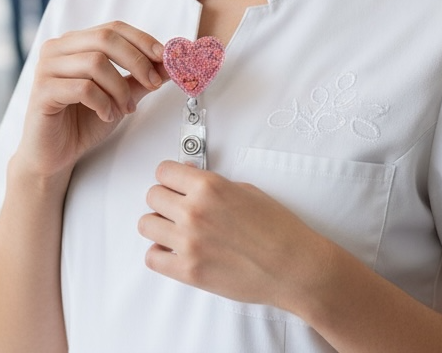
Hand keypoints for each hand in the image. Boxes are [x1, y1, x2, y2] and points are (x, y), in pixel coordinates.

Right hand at [15, 22, 166, 179]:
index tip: (165, 58)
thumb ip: (140, 78)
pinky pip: (82, 88)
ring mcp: (46, 68)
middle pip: (105, 38)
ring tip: (124, 109)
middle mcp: (57, 49)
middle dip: (137, 61)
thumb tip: (170, 63)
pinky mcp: (43, 91)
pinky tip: (106, 115)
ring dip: (119, 89)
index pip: (114, 28)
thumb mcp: (119, 96)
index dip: (143, 40)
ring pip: (95, 63)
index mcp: (74, 43)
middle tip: (154, 83)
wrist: (54, 154)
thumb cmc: (81, 122)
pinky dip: (103, 103)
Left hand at [139, 161, 334, 312]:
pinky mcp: (189, 271)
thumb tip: (187, 176)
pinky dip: (160, 254)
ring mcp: (188, 242)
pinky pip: (152, 257)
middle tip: (178, 208)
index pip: (163, 171)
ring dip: (159, 225)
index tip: (175, 184)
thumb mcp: (246, 191)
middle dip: (165, 199)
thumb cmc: (278, 230)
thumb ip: (211, 184)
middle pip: (152, 196)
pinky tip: (175, 251)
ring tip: (176, 230)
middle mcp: (194, 212)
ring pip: (146, 224)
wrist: (295, 268)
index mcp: (209, 187)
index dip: (170, 178)